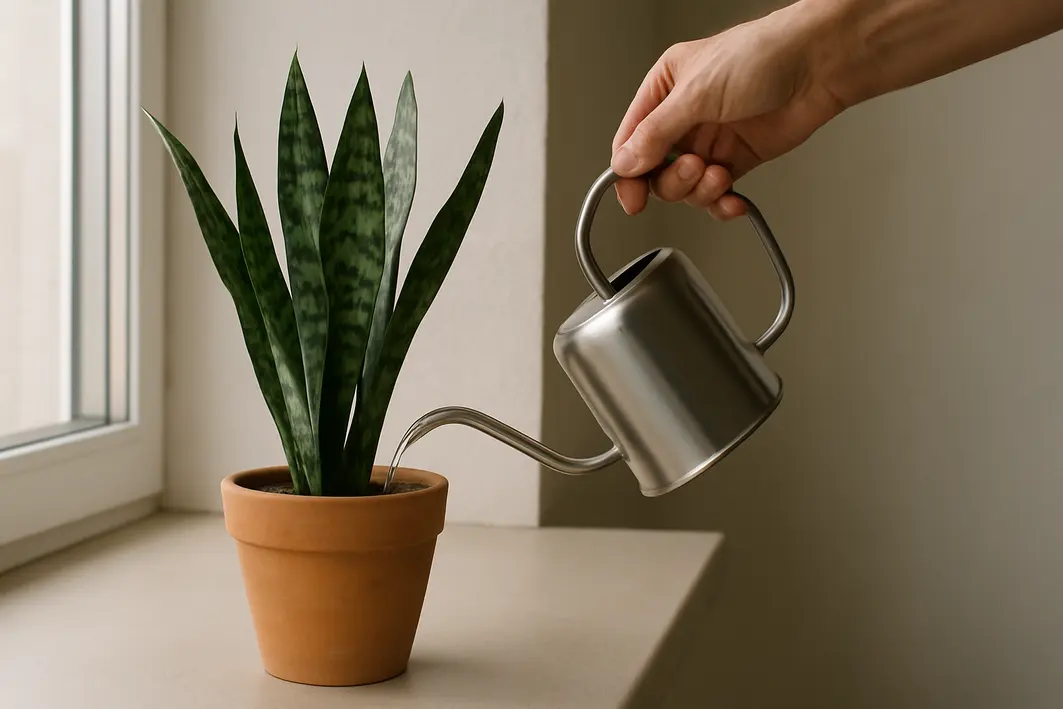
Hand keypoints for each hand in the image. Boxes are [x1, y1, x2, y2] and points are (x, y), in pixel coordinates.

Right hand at [611, 3, 844, 219]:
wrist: (819, 65)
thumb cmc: (763, 55)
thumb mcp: (696, 93)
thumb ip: (656, 133)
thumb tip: (625, 163)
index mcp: (665, 89)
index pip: (631, 140)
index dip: (628, 173)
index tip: (634, 199)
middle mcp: (684, 116)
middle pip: (656, 170)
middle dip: (674, 180)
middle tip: (695, 169)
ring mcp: (711, 140)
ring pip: (686, 186)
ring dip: (700, 191)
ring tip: (720, 175)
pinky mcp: (738, 159)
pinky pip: (717, 194)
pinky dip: (722, 202)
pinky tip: (732, 199)